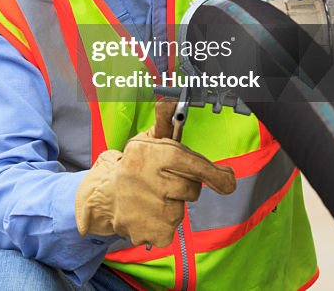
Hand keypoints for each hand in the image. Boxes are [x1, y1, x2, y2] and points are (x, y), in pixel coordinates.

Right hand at [74, 98, 235, 246]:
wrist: (105, 197)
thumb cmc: (133, 167)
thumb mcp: (145, 143)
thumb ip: (165, 125)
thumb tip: (170, 102)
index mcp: (148, 154)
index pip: (190, 162)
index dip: (212, 172)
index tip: (227, 179)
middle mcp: (148, 180)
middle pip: (192, 189)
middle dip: (185, 186)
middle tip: (166, 183)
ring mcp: (150, 208)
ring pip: (181, 209)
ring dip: (172, 205)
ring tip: (151, 199)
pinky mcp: (152, 231)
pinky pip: (172, 228)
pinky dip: (163, 224)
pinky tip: (148, 214)